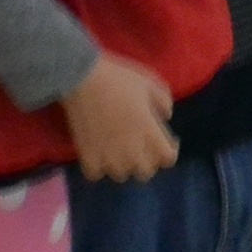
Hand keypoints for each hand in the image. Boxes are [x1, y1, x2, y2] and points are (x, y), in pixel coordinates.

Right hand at [61, 54, 177, 182]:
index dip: (170, 152)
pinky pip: (95, 173)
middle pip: (146, 172)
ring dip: (124, 165)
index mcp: (148, 131)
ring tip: (120, 153)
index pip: (167, 158)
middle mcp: (131, 149)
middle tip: (143, 148)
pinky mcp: (87, 154)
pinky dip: (99, 168)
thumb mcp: (148, 80)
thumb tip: (166, 116)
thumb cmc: (117, 77)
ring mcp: (108, 154)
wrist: (81, 77)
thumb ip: (163, 100)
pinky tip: (99, 156)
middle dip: (148, 161)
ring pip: (121, 175)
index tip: (168, 141)